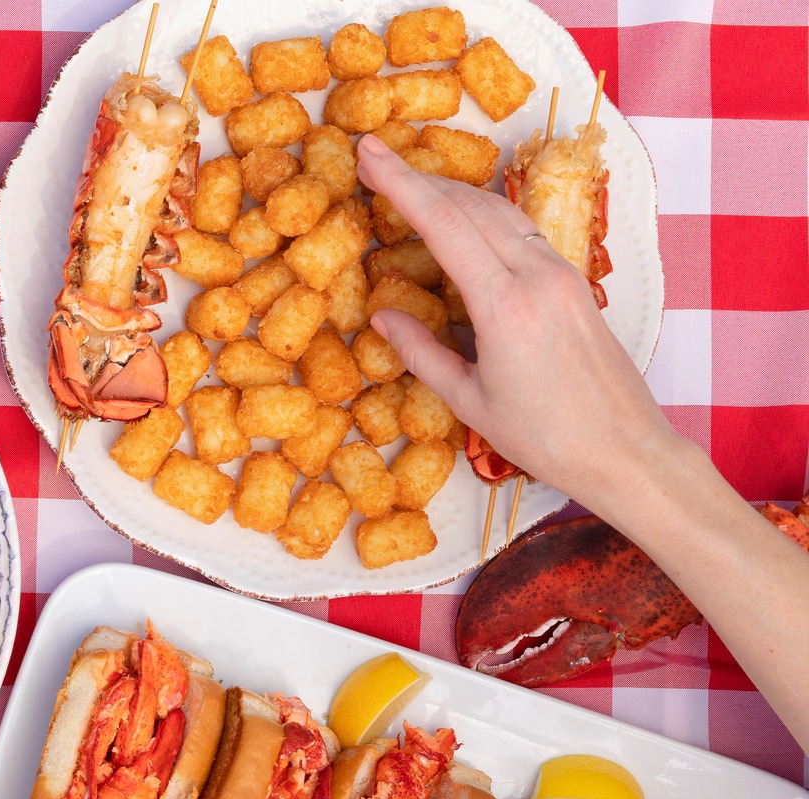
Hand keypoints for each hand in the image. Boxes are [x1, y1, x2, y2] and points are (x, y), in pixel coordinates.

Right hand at [354, 137, 693, 514]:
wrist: (626, 449)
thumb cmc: (545, 438)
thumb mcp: (470, 402)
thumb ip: (422, 353)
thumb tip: (384, 317)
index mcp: (506, 305)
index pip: (445, 224)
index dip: (402, 184)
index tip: (369, 153)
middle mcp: (538, 276)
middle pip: (471, 205)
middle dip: (420, 178)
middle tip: (375, 158)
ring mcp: (561, 274)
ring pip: (498, 212)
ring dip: (451, 192)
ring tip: (409, 183)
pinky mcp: (574, 282)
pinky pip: (520, 232)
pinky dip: (480, 216)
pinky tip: (460, 221)